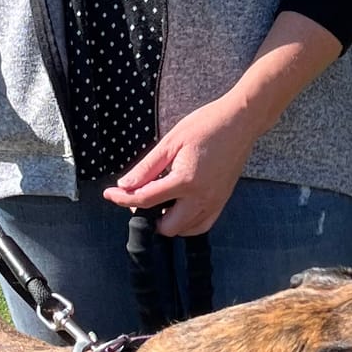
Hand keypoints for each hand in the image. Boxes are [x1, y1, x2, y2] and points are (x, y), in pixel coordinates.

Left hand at [106, 91, 258, 235]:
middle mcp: (201, 197)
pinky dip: (187, 224)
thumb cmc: (206, 125)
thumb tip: (126, 184)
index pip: (146, 200)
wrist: (240, 121)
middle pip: (166, 227)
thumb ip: (147, 167)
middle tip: (139, 197)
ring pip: (185, 230)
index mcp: (185, 180)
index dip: (122, 198)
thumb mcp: (171, 142)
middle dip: (148, 217)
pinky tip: (179, 209)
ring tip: (159, 202)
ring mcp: (214, 202)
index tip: (110, 194)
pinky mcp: (222, 201)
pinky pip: (202, 225)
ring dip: (168, 222)